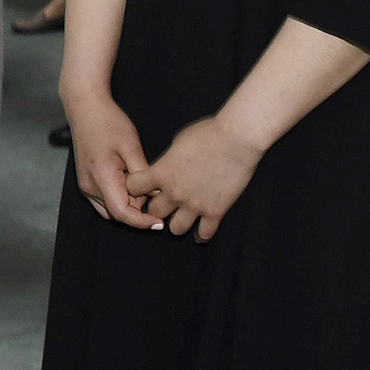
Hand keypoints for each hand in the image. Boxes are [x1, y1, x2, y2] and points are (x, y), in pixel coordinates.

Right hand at [65, 89, 157, 229]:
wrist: (85, 108)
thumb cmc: (109, 123)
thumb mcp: (131, 146)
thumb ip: (143, 174)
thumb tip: (156, 195)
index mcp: (101, 177)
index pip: (122, 213)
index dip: (142, 222)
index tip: (160, 222)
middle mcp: (89, 186)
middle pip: (117, 214)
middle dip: (137, 211)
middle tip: (154, 194)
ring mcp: (85, 185)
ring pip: (110, 210)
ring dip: (127, 206)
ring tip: (141, 186)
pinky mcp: (85, 182)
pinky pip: (104, 201)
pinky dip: (118, 200)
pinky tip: (130, 184)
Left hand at [124, 115, 262, 242]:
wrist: (237, 138)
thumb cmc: (207, 133)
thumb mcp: (177, 142)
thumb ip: (167, 160)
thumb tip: (165, 168)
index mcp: (161, 172)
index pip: (133, 188)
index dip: (134, 188)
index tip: (140, 188)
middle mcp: (174, 192)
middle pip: (153, 212)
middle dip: (156, 208)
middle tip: (163, 206)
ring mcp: (195, 205)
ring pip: (176, 229)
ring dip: (176, 224)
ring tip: (181, 219)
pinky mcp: (215, 212)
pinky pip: (204, 234)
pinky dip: (201, 235)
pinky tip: (200, 233)